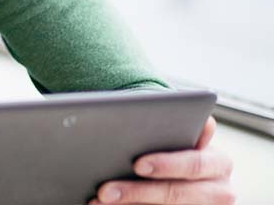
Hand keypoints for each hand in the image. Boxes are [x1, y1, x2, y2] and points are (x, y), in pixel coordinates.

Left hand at [90, 117, 235, 204]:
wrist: (181, 175)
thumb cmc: (174, 149)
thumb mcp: (179, 139)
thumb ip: (177, 130)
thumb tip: (188, 122)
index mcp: (218, 163)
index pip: (194, 164)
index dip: (167, 164)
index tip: (137, 164)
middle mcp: (220, 191)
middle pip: (176, 193)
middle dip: (138, 191)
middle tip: (105, 190)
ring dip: (130, 204)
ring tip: (99, 200)